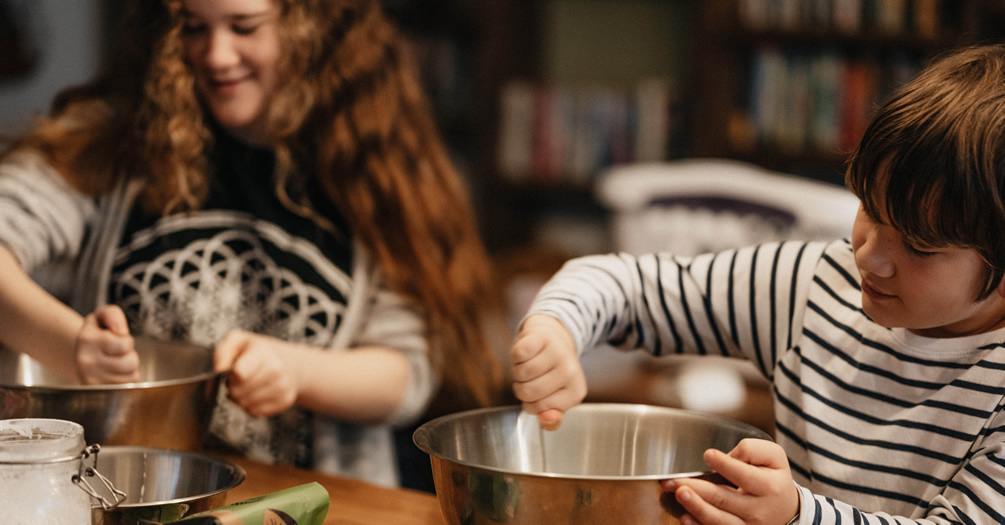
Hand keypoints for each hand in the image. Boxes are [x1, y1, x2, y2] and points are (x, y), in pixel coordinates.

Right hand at [75, 305, 138, 383]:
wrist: (81, 354)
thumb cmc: (97, 333)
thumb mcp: (102, 316)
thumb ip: (113, 315)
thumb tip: (121, 332)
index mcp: (87, 340)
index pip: (125, 344)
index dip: (126, 340)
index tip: (115, 339)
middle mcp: (86, 362)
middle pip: (131, 363)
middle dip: (129, 356)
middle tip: (117, 353)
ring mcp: (91, 381)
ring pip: (131, 377)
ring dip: (129, 369)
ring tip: (115, 363)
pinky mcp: (98, 394)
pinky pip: (127, 388)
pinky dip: (125, 381)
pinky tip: (114, 374)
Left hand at [214, 330, 298, 417]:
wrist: (290, 363)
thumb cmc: (259, 353)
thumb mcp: (239, 341)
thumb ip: (223, 351)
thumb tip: (219, 369)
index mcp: (263, 352)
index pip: (239, 373)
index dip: (230, 375)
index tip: (233, 370)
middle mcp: (276, 370)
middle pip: (238, 392)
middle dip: (233, 388)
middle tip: (238, 379)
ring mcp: (282, 387)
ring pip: (245, 404)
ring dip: (240, 398)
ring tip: (246, 386)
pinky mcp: (284, 401)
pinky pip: (255, 412)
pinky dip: (250, 406)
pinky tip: (255, 394)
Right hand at [509, 314, 585, 430]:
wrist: (552, 339)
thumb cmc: (551, 373)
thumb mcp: (555, 400)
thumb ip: (551, 419)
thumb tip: (545, 419)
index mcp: (576, 392)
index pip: (539, 408)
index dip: (530, 404)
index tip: (538, 394)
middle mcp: (570, 371)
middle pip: (528, 391)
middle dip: (521, 388)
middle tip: (530, 379)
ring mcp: (557, 352)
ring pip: (521, 374)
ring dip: (517, 372)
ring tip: (527, 366)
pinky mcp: (542, 336)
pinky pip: (517, 355)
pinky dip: (516, 356)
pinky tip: (526, 353)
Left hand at [662, 438, 798, 524]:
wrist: (786, 511)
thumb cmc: (774, 479)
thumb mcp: (774, 458)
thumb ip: (753, 450)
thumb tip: (729, 456)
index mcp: (769, 487)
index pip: (744, 475)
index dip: (726, 465)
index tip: (708, 454)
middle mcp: (757, 510)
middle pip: (724, 498)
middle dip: (698, 488)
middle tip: (676, 480)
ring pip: (719, 520)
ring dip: (696, 507)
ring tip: (679, 494)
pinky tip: (685, 518)